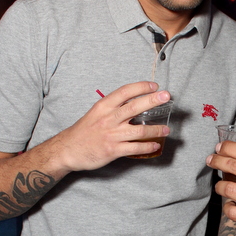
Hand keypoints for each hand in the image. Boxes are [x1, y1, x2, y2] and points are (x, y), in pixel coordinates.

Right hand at [54, 82, 170, 172]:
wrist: (69, 150)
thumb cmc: (84, 131)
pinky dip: (148, 146)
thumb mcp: (96, 113)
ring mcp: (111, 135)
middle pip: (134, 107)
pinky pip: (135, 148)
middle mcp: (108, 119)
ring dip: (156, 129)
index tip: (154, 86)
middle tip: (167, 96)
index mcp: (104, 106)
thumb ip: (113, 107)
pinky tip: (156, 145)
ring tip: (167, 129)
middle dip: (153, 100)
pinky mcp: (113, 150)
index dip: (141, 87)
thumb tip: (134, 102)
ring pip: (139, 130)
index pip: (125, 92)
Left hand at [206, 141, 235, 235]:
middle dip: (218, 161)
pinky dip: (228, 208)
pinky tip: (230, 205)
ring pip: (229, 189)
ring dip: (219, 186)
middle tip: (211, 160)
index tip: (221, 148)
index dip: (229, 148)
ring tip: (219, 186)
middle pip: (234, 167)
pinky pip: (234, 213)